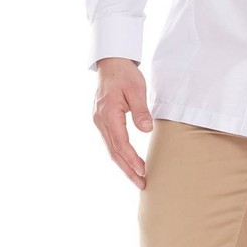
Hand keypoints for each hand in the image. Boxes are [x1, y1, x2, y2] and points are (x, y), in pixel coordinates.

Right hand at [92, 57, 153, 189]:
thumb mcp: (137, 89)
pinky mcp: (102, 120)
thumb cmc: (125, 74)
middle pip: (114, 152)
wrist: (111, 63)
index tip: (142, 171)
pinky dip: (120, 154)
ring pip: (111, 149)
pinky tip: (128, 162)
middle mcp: (100, 121)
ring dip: (124, 164)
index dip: (131, 160)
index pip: (120, 143)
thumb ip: (141, 110)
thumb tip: (146, 129)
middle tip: (141, 184)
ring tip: (137, 178)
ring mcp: (99, 122)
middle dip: (128, 170)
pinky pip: (111, 142)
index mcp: (108, 114)